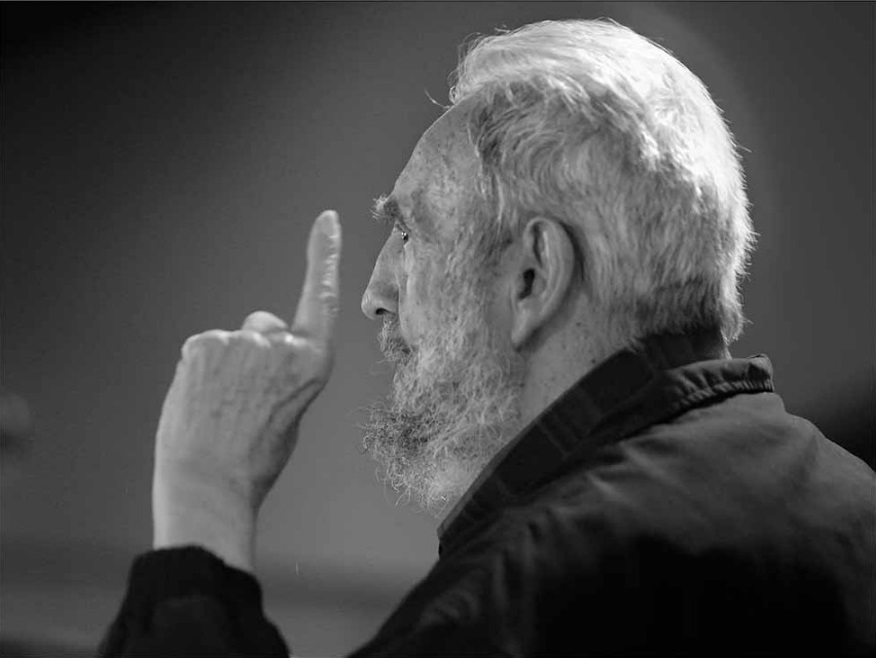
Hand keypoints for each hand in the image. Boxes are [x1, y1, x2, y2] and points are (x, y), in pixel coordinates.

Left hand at [152, 210, 341, 570]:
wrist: (208, 485)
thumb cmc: (254, 459)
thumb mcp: (293, 413)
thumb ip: (287, 373)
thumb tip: (263, 355)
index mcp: (313, 364)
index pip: (321, 298)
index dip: (323, 256)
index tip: (325, 221)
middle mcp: (280, 345)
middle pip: (265, 326)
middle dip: (256, 351)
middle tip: (244, 398)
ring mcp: (239, 342)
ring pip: (233, 342)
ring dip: (226, 365)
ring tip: (221, 408)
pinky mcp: (203, 345)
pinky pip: (205, 349)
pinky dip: (202, 370)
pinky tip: (202, 401)